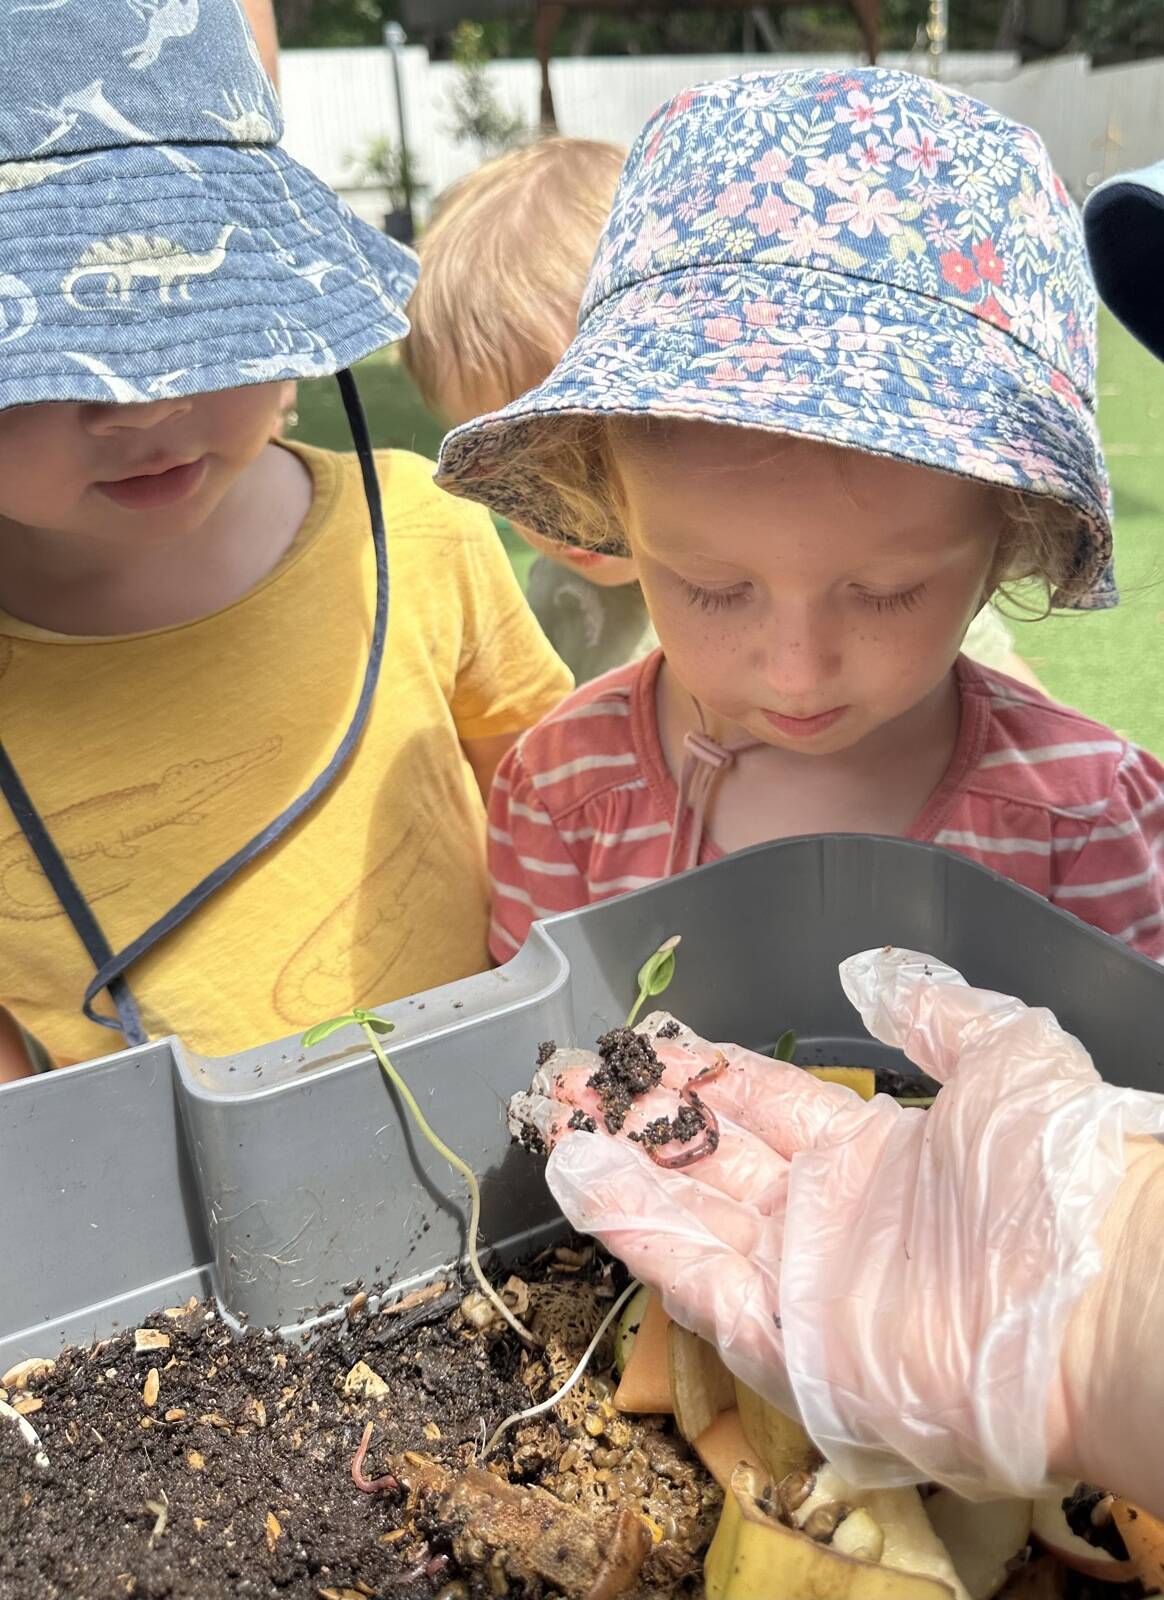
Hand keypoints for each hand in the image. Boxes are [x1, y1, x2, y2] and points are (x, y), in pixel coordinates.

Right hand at [515, 949, 1163, 1497]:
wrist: (1090, 1294)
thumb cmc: (1049, 1167)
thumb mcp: (1005, 1056)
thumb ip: (935, 1011)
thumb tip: (869, 970)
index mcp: (873, 1154)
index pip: (764, 1107)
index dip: (701, 1075)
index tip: (643, 1044)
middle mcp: (827, 1219)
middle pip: (710, 1161)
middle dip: (637, 1118)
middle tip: (566, 1078)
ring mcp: (800, 1285)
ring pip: (687, 1217)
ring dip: (619, 1172)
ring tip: (552, 1123)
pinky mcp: (782, 1345)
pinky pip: (694, 1280)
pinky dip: (635, 1232)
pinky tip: (583, 1180)